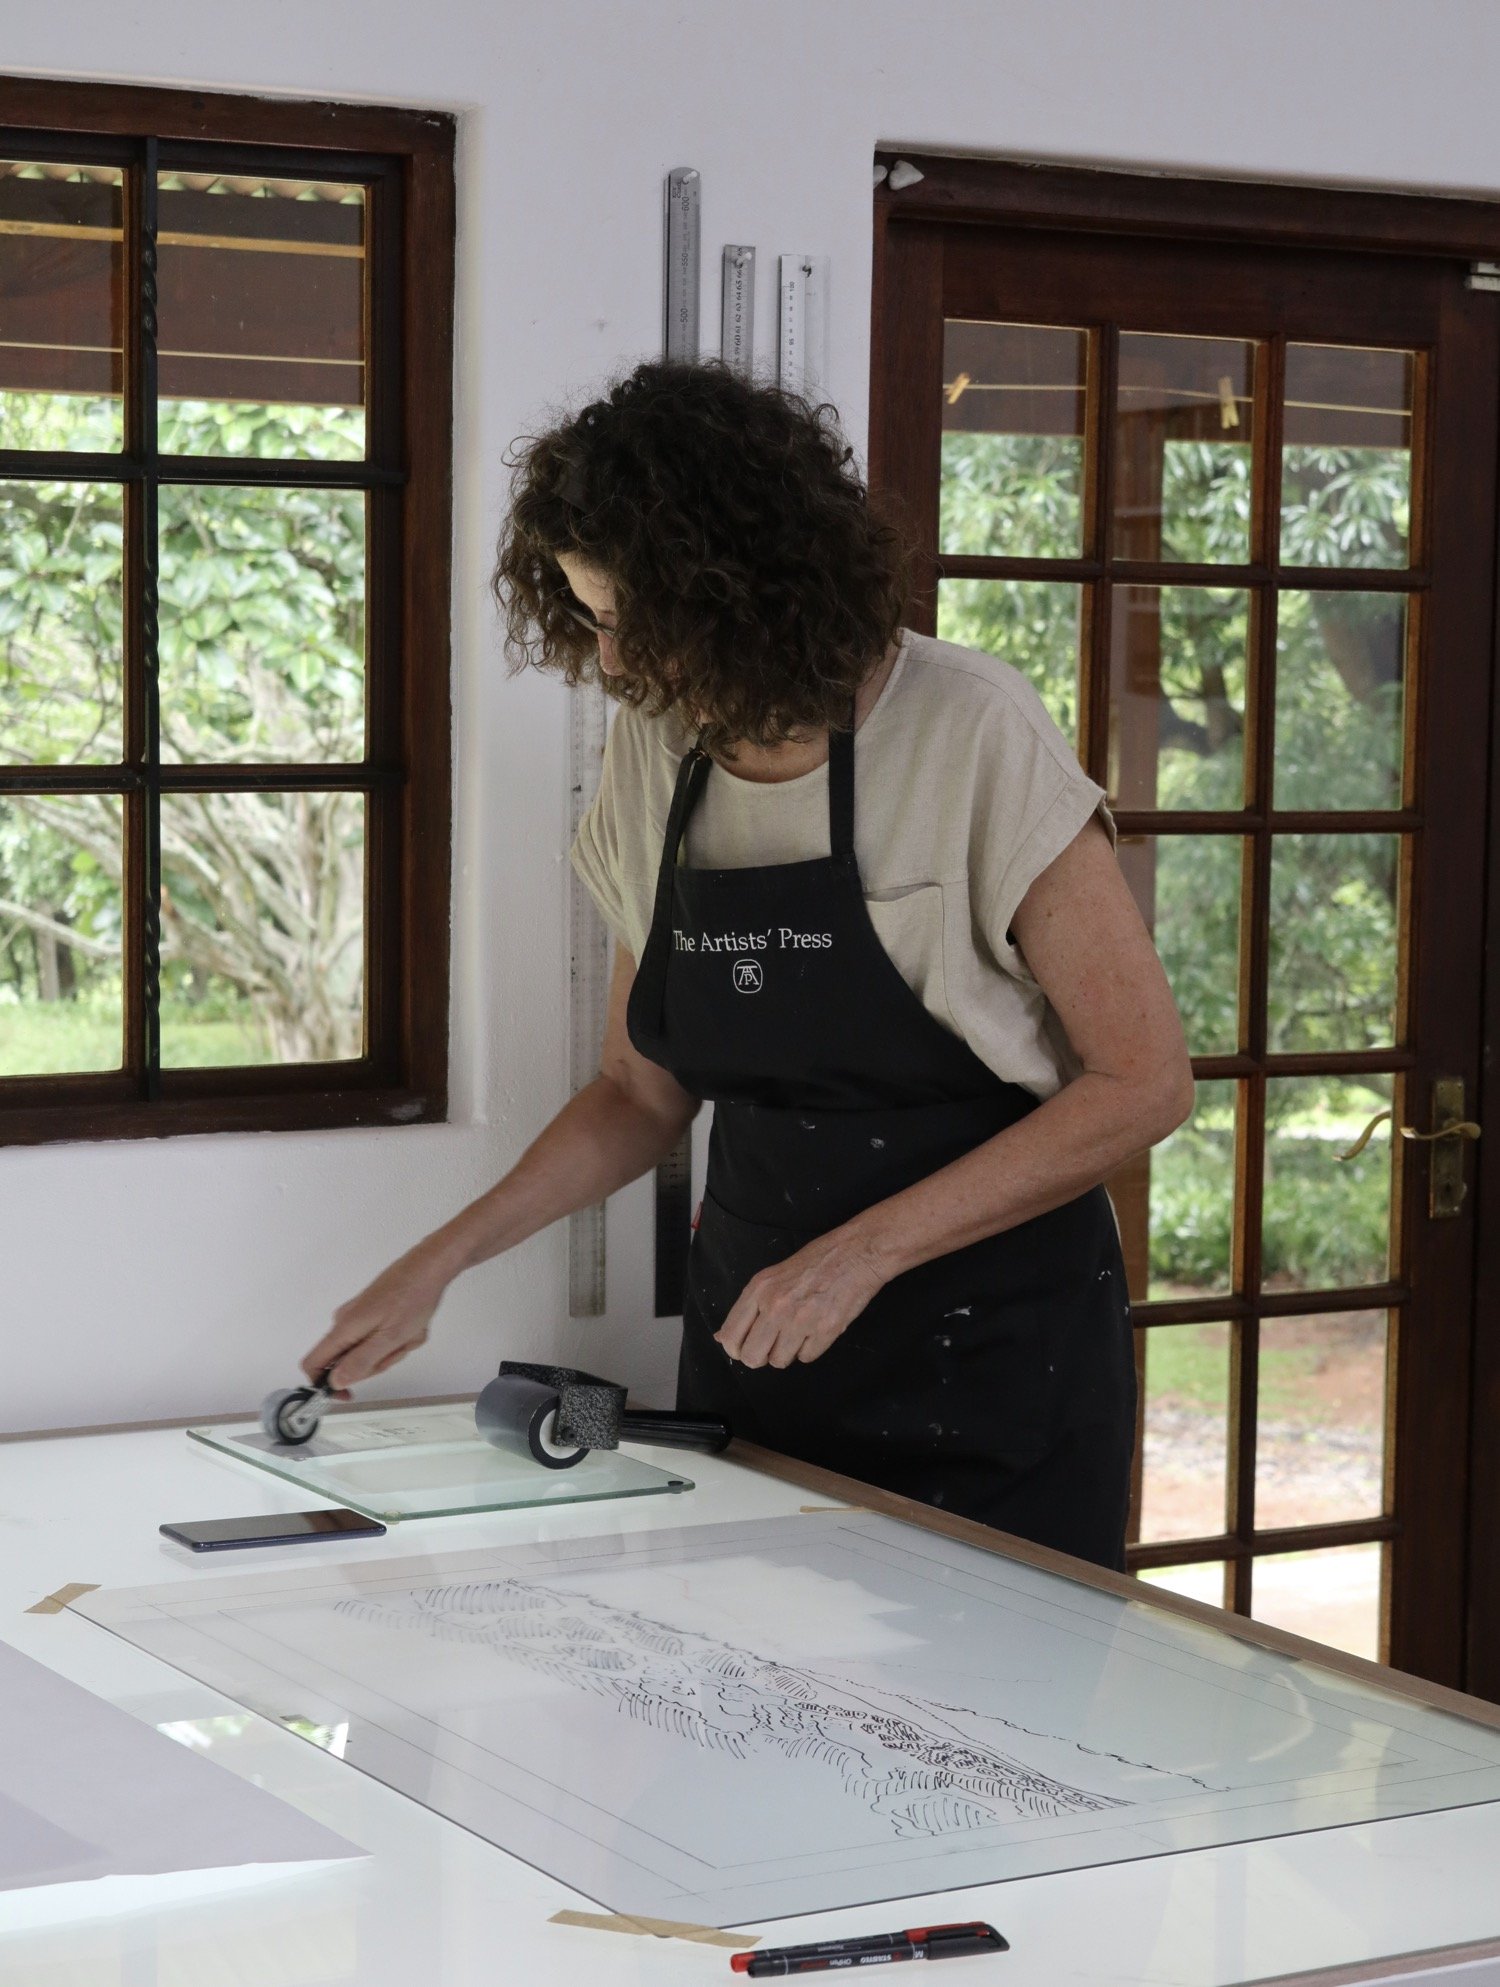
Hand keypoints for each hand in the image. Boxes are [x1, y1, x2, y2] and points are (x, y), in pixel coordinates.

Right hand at [301, 1250, 449, 1392]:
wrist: (431, 1265)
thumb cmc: (413, 1298)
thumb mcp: (390, 1337)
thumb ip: (361, 1361)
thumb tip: (335, 1382)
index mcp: (344, 1328)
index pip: (313, 1364)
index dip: (325, 1385)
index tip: (348, 1394)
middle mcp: (345, 1321)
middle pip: (347, 1361)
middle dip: (376, 1362)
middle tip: (398, 1347)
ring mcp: (359, 1316)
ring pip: (369, 1350)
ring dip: (393, 1348)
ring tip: (410, 1332)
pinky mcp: (373, 1311)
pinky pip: (380, 1337)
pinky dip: (398, 1337)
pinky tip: (413, 1326)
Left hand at [714, 1225, 891, 1369]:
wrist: (855, 1253)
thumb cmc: (815, 1262)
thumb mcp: (772, 1276)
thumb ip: (747, 1308)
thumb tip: (721, 1338)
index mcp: (759, 1289)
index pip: (730, 1336)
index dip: (736, 1349)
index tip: (747, 1346)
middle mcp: (776, 1306)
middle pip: (752, 1357)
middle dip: (761, 1356)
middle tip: (773, 1344)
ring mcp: (801, 1320)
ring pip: (779, 1361)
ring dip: (788, 1352)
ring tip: (799, 1331)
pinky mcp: (826, 1330)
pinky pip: (806, 1358)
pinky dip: (810, 1349)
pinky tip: (816, 1329)